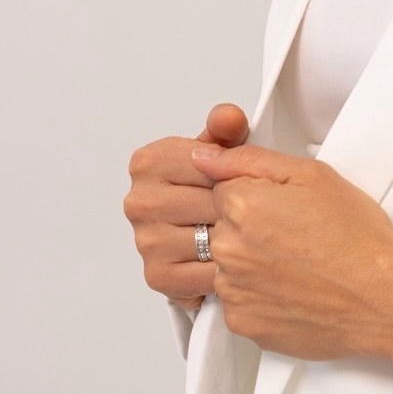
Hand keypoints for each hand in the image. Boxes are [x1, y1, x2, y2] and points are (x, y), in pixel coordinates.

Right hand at [123, 103, 249, 310]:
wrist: (199, 229)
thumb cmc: (210, 186)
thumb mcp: (221, 148)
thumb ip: (226, 129)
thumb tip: (229, 117)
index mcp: (148, 163)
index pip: (204, 163)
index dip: (232, 172)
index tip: (243, 177)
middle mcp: (139, 202)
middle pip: (210, 203)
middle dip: (238, 206)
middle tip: (253, 208)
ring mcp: (146, 240)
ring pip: (211, 239)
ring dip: (236, 240)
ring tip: (246, 233)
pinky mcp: (158, 275)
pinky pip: (205, 275)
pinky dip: (227, 270)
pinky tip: (234, 259)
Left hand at [189, 141, 392, 368]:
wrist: (381, 297)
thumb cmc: (356, 236)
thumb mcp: (313, 175)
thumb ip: (249, 159)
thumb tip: (201, 156)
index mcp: (241, 206)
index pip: (222, 190)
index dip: (256, 195)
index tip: (285, 208)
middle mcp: (227, 250)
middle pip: (221, 228)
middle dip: (250, 229)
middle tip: (296, 237)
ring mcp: (233, 290)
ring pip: (228, 266)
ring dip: (251, 264)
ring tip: (297, 267)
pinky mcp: (242, 323)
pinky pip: (238, 302)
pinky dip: (258, 297)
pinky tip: (292, 291)